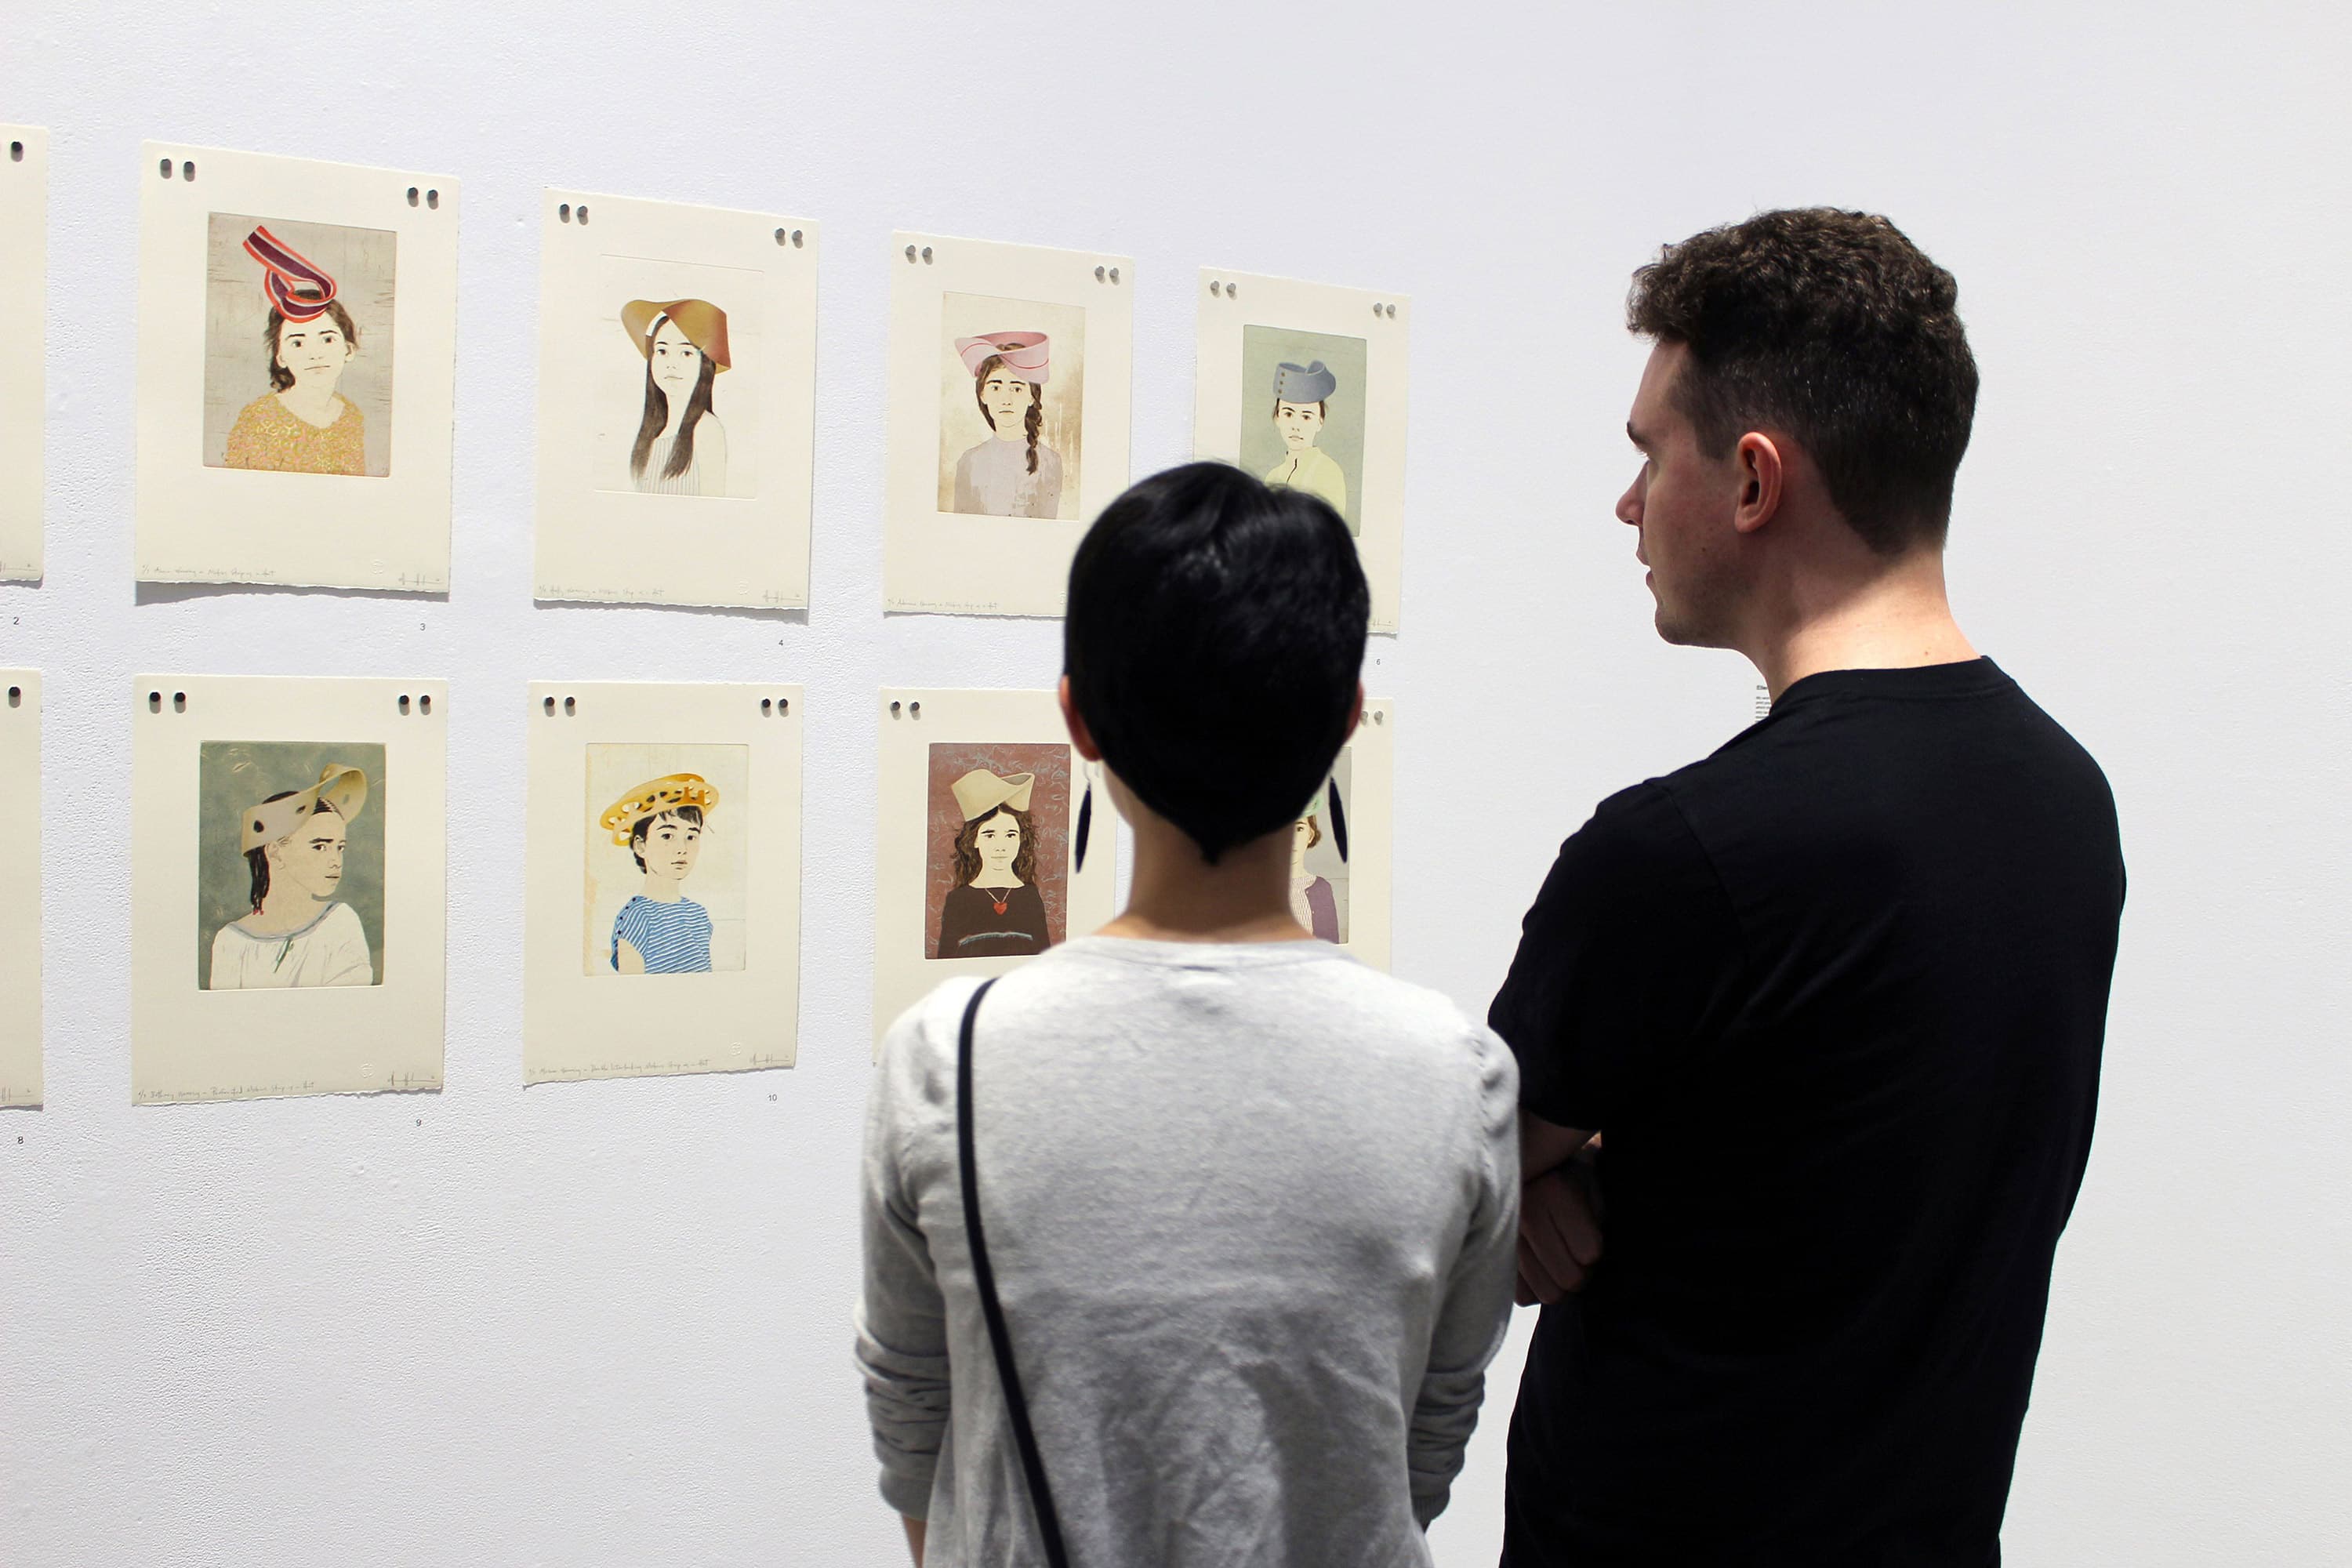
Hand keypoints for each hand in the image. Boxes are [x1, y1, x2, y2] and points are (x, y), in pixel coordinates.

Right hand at [1515, 1162, 1602, 1306]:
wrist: (1528, 1169)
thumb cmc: (1571, 1182)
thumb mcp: (1592, 1192)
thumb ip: (1596, 1223)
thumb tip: (1589, 1263)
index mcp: (1555, 1191)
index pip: (1590, 1253)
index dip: (1597, 1251)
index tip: (1591, 1238)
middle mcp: (1524, 1213)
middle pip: (1570, 1278)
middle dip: (1582, 1273)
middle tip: (1578, 1256)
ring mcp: (1504, 1235)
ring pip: (1548, 1293)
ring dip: (1560, 1283)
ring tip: (1558, 1261)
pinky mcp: (1492, 1254)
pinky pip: (1524, 1296)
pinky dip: (1535, 1287)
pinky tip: (1537, 1266)